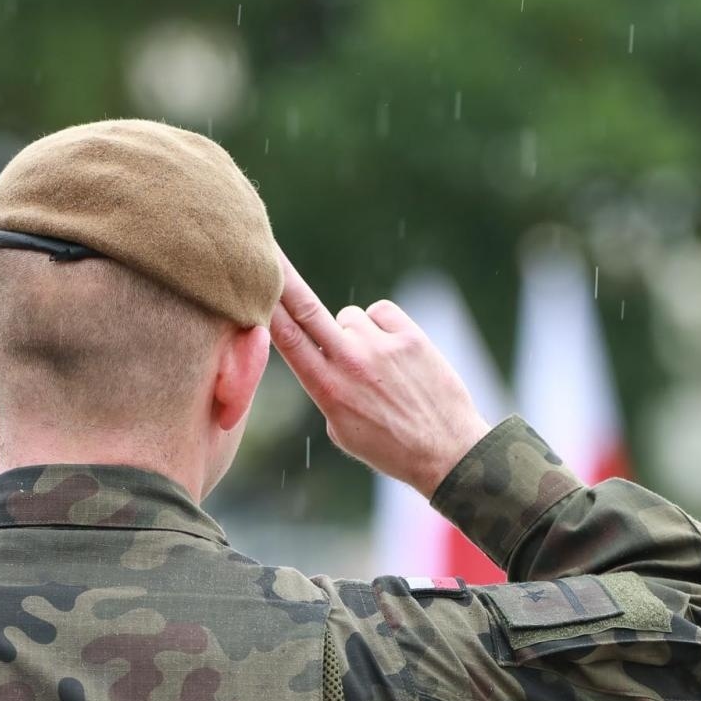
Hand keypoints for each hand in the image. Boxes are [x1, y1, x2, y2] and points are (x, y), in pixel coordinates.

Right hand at [270, 254, 491, 498]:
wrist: (448, 452)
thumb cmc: (390, 447)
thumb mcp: (341, 431)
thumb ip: (325, 388)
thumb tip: (321, 355)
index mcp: (326, 388)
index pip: (286, 337)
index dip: (266, 304)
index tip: (252, 278)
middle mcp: (350, 361)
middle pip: (306, 307)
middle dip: (285, 276)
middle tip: (270, 248)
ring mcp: (381, 346)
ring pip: (350, 317)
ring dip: (356, 334)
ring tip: (377, 368)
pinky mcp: (410, 337)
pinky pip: (382, 313)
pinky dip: (383, 328)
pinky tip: (395, 356)